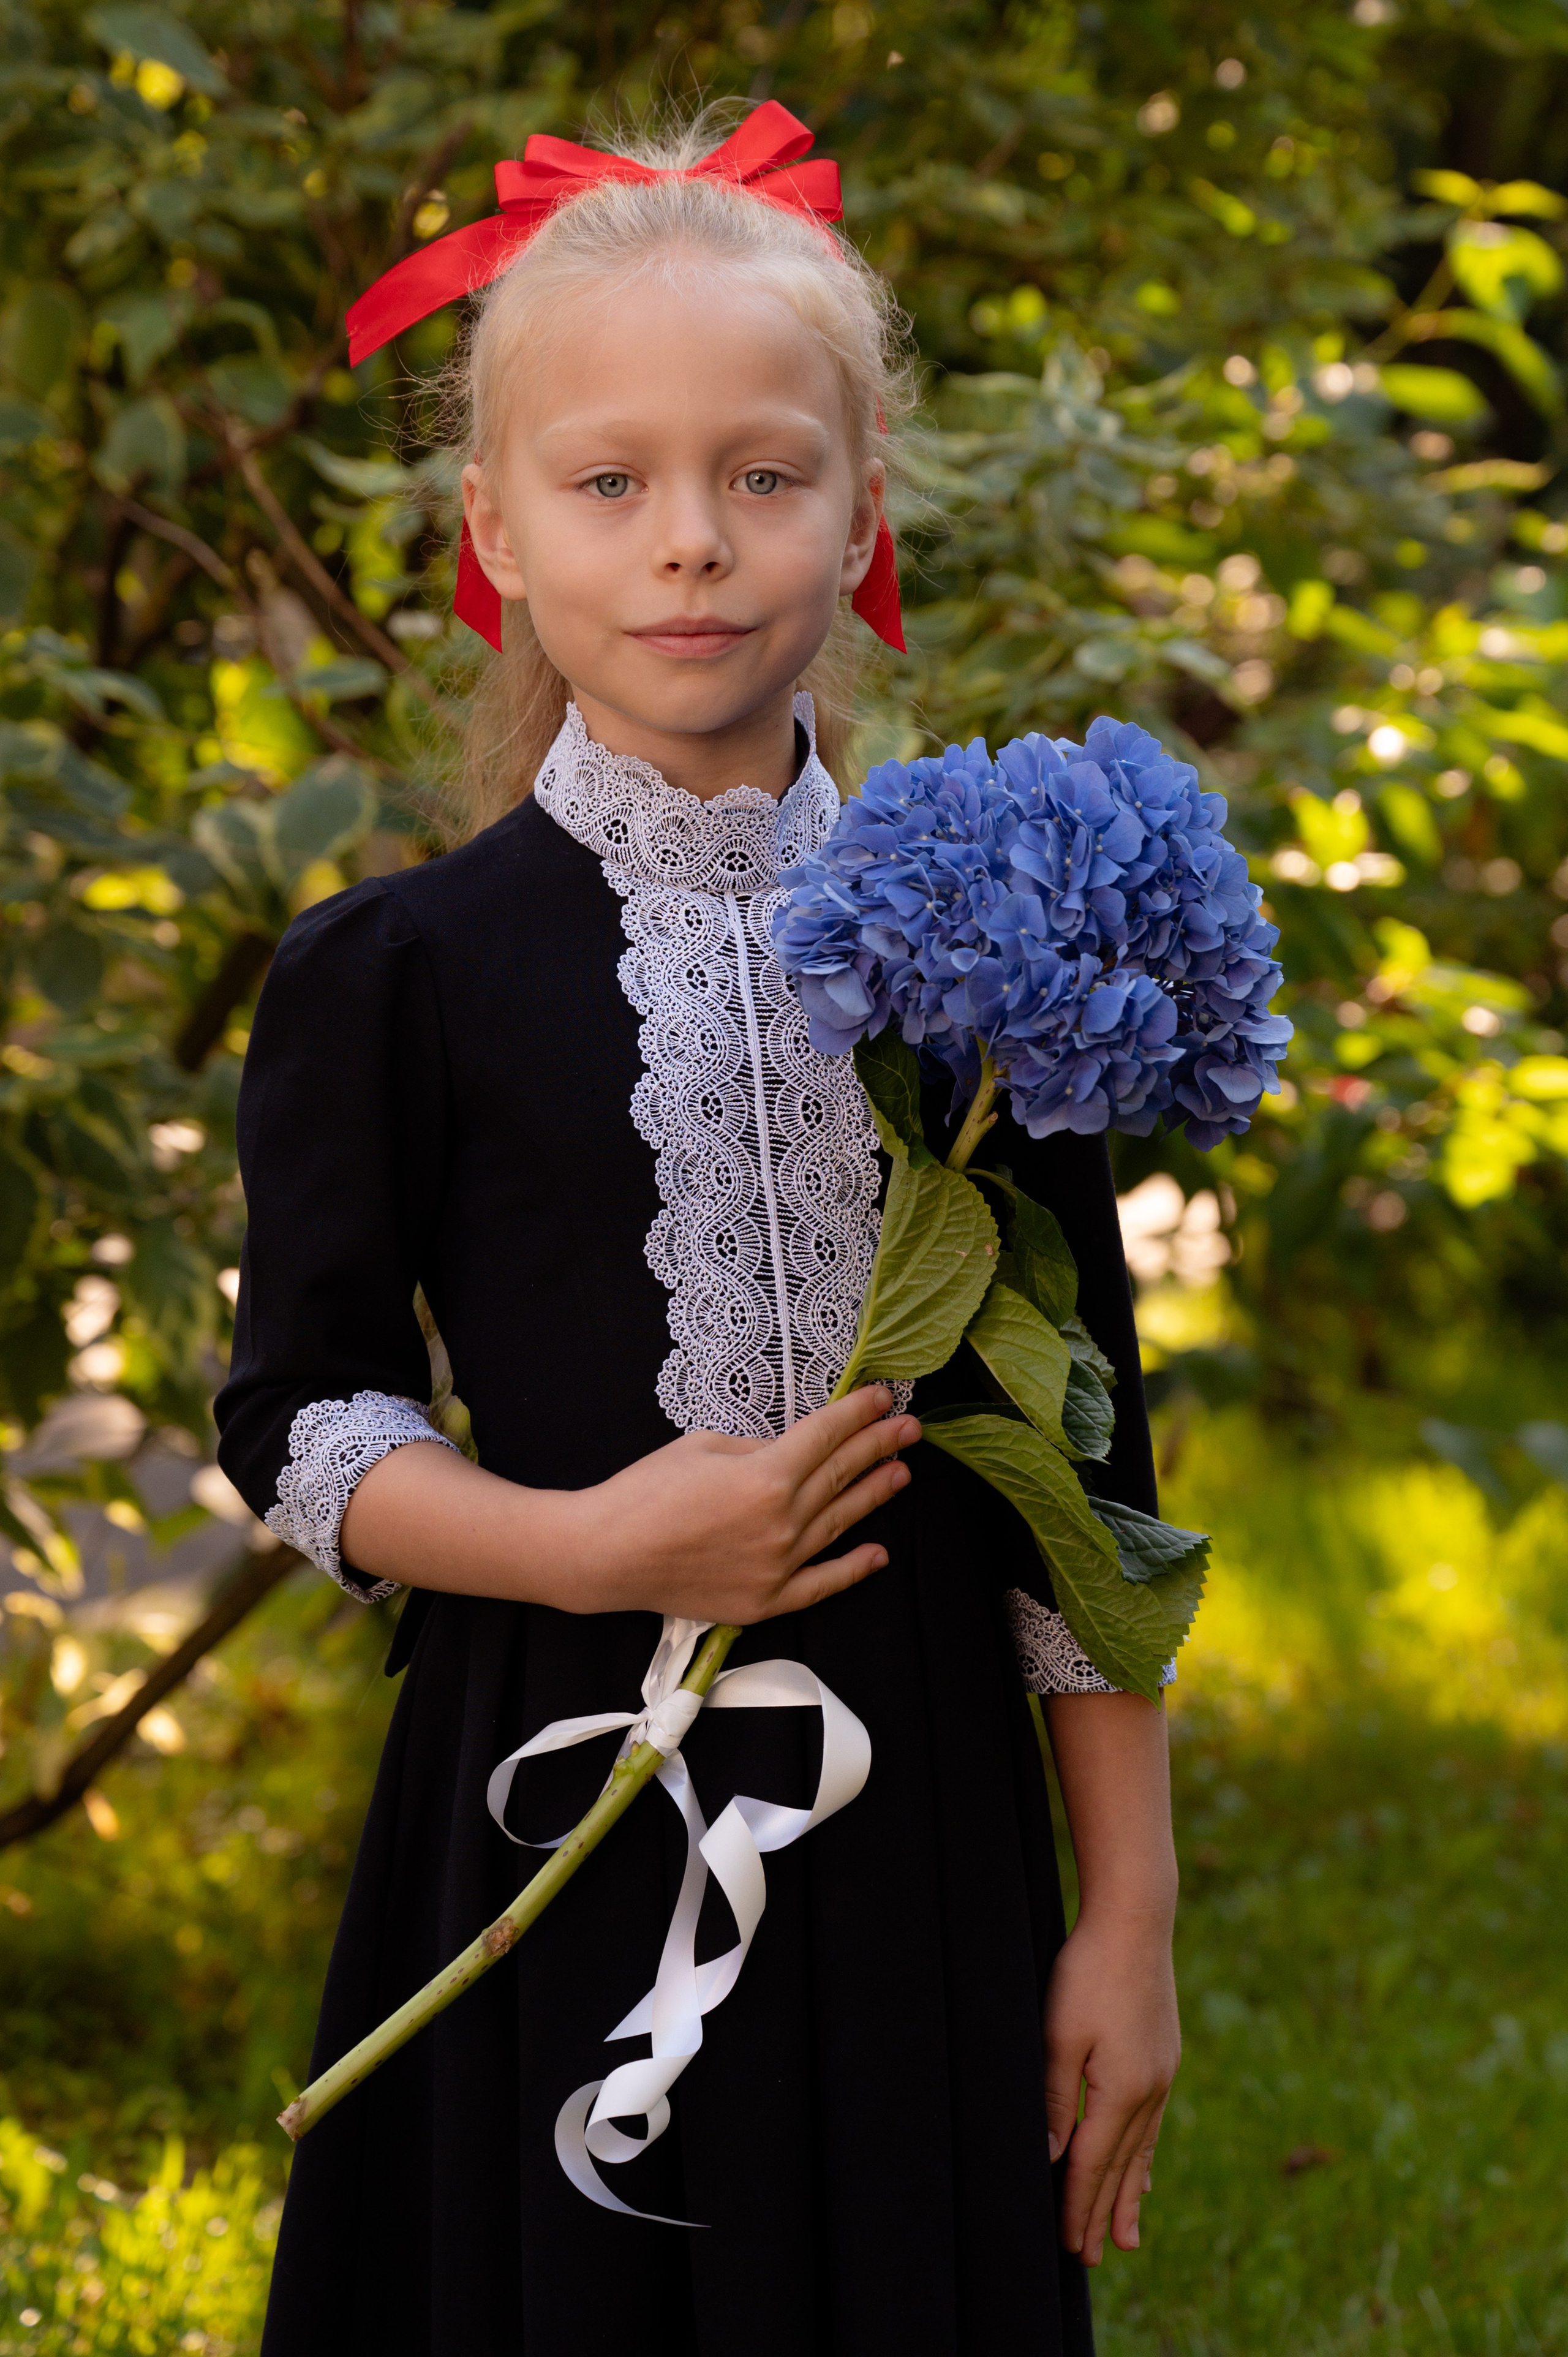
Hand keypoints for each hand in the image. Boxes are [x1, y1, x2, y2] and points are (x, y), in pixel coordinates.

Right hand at [571, 1385, 919, 1623]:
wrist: (608, 1553)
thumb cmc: (647, 1491)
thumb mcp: (705, 1446)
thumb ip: (758, 1449)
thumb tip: (792, 1452)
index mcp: (767, 1476)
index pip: (827, 1437)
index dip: (859, 1414)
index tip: (882, 1398)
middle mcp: (783, 1522)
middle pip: (841, 1475)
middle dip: (879, 1446)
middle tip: (909, 1428)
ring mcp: (778, 1565)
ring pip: (839, 1524)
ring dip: (873, 1496)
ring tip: (901, 1473)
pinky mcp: (765, 1600)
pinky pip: (821, 1584)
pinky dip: (852, 1569)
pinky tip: (877, 1553)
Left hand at [1045, 1911, 1180, 2267]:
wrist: (1136, 1921)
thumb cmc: (1087, 1971)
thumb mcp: (1058, 2034)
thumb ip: (1056, 2098)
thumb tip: (1055, 2157)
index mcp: (1122, 2090)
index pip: (1093, 2163)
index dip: (1079, 2207)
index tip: (1070, 2246)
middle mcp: (1149, 2091)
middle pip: (1122, 2166)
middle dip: (1104, 2214)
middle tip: (1093, 2259)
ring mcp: (1161, 2074)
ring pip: (1142, 2149)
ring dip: (1130, 2195)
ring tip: (1126, 2237)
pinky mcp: (1163, 2057)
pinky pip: (1153, 2122)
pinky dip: (1145, 2155)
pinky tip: (1144, 2172)